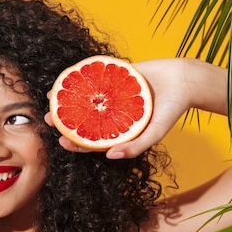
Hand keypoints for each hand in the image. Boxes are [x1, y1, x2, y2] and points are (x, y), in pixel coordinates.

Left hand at [45, 58, 195, 158]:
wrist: (184, 80)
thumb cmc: (172, 110)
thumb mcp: (155, 133)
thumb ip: (134, 146)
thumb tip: (109, 156)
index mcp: (119, 130)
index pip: (93, 140)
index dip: (76, 143)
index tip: (62, 141)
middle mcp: (112, 114)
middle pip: (84, 120)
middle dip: (65, 120)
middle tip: (47, 119)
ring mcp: (112, 94)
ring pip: (85, 99)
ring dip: (68, 99)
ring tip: (51, 98)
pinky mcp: (114, 75)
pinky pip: (94, 78)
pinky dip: (80, 78)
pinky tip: (67, 77)